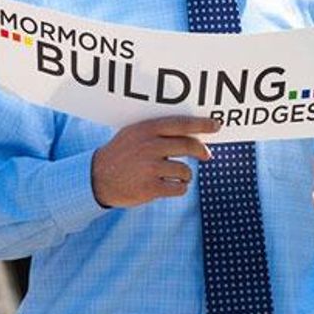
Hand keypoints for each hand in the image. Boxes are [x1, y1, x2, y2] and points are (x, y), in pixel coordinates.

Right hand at [91, 116, 218, 207]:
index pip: (181, 124)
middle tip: (207, 155)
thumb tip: (192, 133)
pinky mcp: (150, 187)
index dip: (201, 125)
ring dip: (185, 175)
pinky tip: (169, 187)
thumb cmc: (121, 153)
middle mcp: (150, 146)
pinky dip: (179, 189)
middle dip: (202, 151)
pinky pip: (179, 188)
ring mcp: (150, 167)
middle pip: (189, 146)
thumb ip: (158, 131)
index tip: (216, 125)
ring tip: (174, 176)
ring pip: (186, 170)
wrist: (97, 177)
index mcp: (147, 129)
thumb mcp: (134, 134)